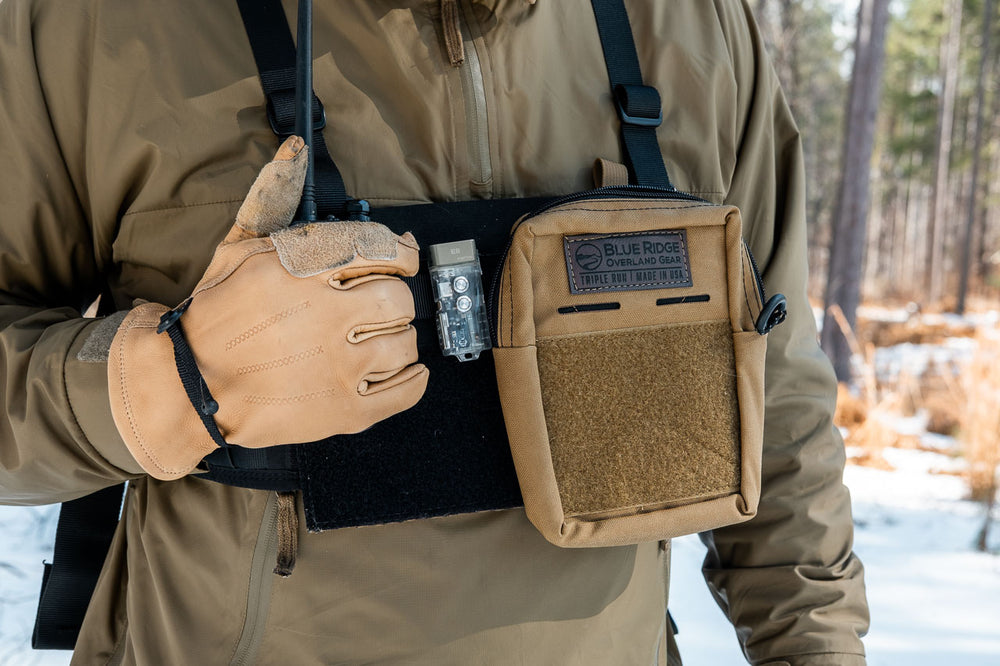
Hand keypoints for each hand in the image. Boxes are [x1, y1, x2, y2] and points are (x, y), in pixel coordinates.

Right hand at [108, 136, 427, 479]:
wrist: (186, 387)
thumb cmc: (215, 315)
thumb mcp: (236, 248)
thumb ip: (273, 198)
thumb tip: (294, 151)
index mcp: (301, 271)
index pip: (382, 250)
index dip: (401, 253)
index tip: (401, 260)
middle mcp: (324, 317)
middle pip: (399, 299)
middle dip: (392, 299)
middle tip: (374, 306)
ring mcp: (337, 367)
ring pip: (405, 343)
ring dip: (396, 339)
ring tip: (370, 340)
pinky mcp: (344, 410)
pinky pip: (407, 389)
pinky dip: (410, 377)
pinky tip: (388, 369)